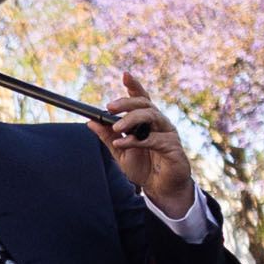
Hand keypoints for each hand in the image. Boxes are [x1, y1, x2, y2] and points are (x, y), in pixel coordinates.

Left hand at [96, 70, 195, 208]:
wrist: (159, 188)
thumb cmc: (143, 167)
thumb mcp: (120, 151)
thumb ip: (108, 136)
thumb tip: (90, 121)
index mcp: (146, 121)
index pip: (141, 98)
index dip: (134, 85)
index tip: (125, 75)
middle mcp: (158, 123)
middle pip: (145, 104)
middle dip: (127, 103)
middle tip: (109, 107)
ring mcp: (167, 133)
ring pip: (152, 117)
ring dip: (131, 120)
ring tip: (116, 127)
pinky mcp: (173, 147)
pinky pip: (154, 139)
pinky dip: (137, 140)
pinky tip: (123, 143)